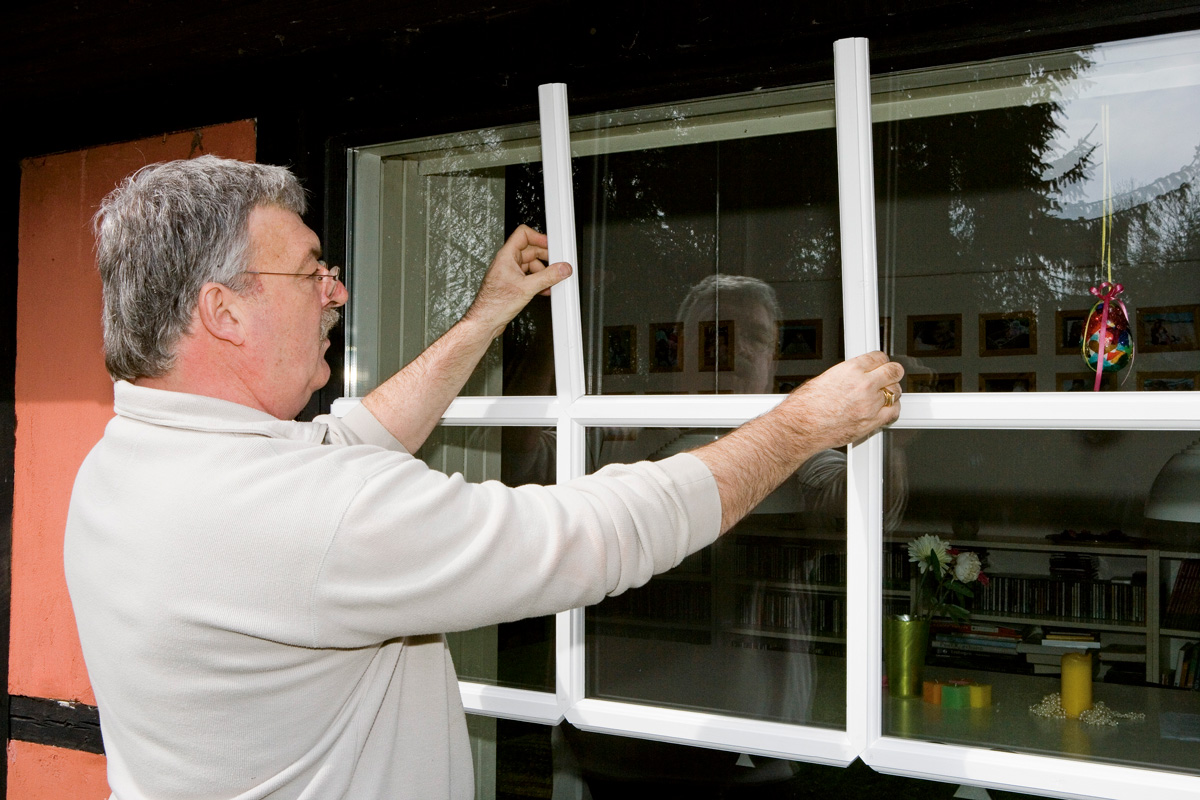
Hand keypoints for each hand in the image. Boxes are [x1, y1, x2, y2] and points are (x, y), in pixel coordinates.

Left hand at [464, 225, 571, 338]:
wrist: (485, 320)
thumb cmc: (494, 304)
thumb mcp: (527, 288)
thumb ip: (547, 277)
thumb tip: (562, 269)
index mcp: (506, 256)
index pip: (523, 235)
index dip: (539, 237)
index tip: (551, 246)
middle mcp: (507, 262)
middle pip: (530, 250)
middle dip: (545, 258)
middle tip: (556, 264)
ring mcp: (509, 273)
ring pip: (531, 265)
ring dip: (543, 272)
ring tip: (551, 280)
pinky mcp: (511, 284)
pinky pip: (528, 277)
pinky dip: (538, 281)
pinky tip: (543, 289)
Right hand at [778, 351, 902, 450]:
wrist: (800, 427)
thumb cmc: (805, 406)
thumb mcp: (824, 379)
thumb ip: (847, 376)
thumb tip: (855, 376)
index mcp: (851, 370)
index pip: (878, 358)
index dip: (881, 360)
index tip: (881, 364)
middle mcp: (863, 385)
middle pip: (893, 372)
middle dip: (893, 373)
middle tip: (890, 376)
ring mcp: (870, 404)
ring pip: (896, 392)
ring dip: (891, 392)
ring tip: (884, 395)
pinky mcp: (871, 422)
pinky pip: (893, 412)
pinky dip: (892, 409)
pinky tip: (886, 409)